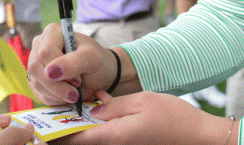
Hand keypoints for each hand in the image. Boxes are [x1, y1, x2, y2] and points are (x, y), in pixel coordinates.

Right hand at [27, 24, 118, 104]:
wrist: (99, 77)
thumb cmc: (98, 61)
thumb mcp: (93, 57)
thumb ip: (75, 61)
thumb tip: (51, 72)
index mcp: (52, 33)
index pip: (45, 52)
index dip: (60, 68)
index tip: (78, 77)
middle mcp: (39, 46)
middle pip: (36, 68)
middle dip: (58, 84)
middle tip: (76, 89)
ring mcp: (36, 64)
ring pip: (36, 83)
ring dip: (58, 93)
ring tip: (75, 92)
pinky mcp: (36, 81)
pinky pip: (39, 94)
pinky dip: (55, 99)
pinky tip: (67, 95)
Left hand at [67, 91, 233, 144]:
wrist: (200, 137)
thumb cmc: (174, 118)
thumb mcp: (141, 102)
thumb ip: (112, 105)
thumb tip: (92, 109)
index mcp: (114, 137)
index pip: (75, 139)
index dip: (56, 133)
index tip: (43, 125)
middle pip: (83, 142)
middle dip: (67, 130)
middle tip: (55, 116)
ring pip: (95, 140)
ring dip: (83, 129)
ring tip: (76, 111)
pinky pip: (108, 139)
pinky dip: (100, 128)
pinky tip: (103, 110)